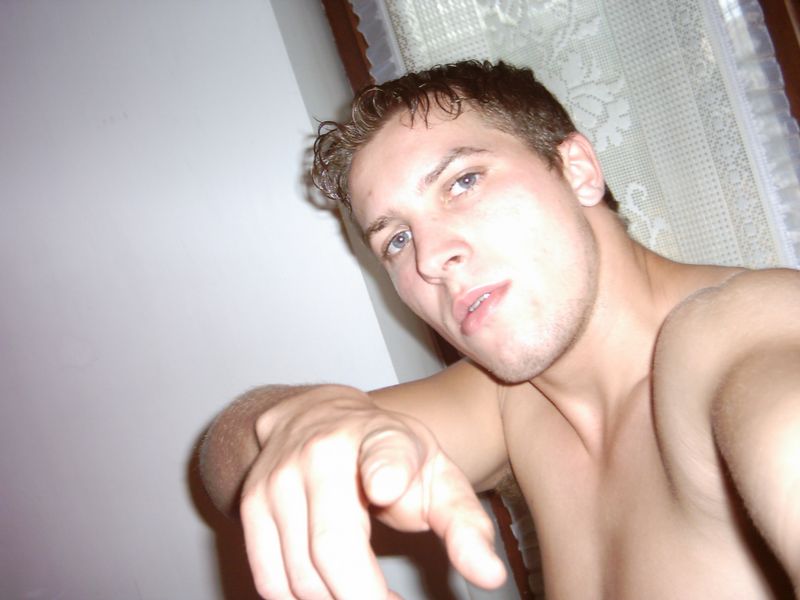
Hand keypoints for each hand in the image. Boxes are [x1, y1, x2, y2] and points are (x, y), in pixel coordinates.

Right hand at [239, 385, 506, 598]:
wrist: (318, 417)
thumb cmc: (389, 455)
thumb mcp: (436, 476)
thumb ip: (465, 524)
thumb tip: (490, 576)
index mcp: (380, 438)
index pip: (384, 453)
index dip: (386, 469)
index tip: (386, 484)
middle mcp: (320, 453)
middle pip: (335, 551)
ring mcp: (277, 479)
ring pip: (302, 577)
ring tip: (373, 599)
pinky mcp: (250, 505)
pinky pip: (271, 581)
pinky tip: (333, 597)